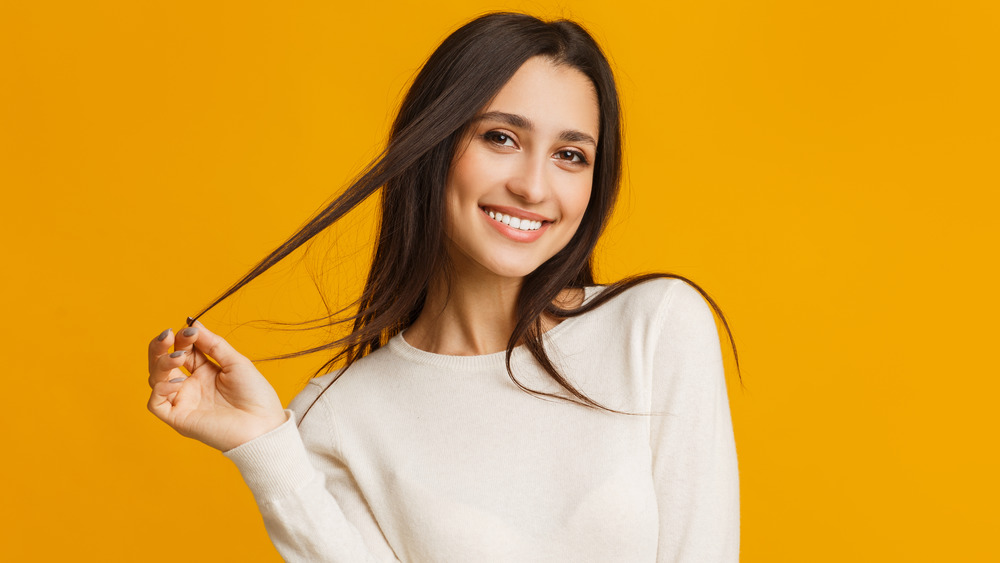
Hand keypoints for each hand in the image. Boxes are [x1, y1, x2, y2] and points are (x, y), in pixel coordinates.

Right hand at [147, 321, 286, 451]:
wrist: (263, 425)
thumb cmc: (255, 395)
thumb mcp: (235, 362)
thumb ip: (213, 344)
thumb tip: (193, 323)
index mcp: (204, 372)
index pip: (182, 350)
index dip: (182, 338)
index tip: (191, 330)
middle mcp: (190, 386)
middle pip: (161, 363)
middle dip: (160, 347)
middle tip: (167, 335)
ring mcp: (183, 402)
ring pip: (155, 380)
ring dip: (162, 364)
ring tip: (179, 357)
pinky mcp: (179, 419)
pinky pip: (156, 404)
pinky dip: (161, 389)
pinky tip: (178, 381)